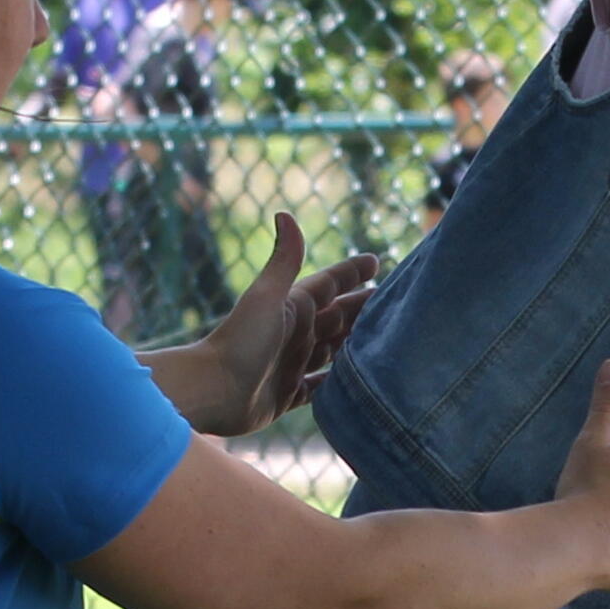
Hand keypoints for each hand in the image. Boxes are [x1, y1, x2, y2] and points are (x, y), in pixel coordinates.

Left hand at [177, 214, 381, 434]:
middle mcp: (295, 334)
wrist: (212, 390)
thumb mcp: (266, 297)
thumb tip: (285, 214)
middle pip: (338, 318)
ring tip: (388, 342)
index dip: (351, 273)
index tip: (376, 261)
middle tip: (397, 304)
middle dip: (364, 309)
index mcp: (293, 308)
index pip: (330, 284)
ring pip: (334, 351)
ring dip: (356, 345)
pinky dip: (339, 383)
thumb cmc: (240, 340)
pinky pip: (321, 387)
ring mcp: (292, 364)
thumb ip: (283, 260)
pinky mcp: (288, 395)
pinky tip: (358, 382)